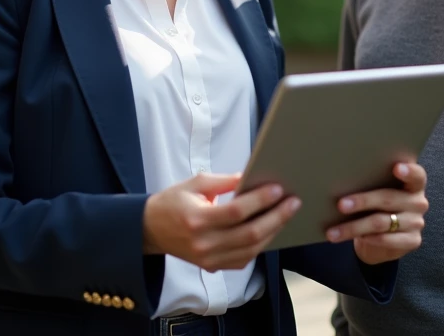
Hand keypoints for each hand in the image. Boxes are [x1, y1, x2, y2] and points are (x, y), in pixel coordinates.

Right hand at [142, 172, 300, 271]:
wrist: (150, 230)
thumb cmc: (173, 202)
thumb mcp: (195, 183)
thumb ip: (224, 181)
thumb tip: (252, 177)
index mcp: (197, 219)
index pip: (235, 212)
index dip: (259, 200)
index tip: (278, 188)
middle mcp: (204, 244)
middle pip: (249, 234)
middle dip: (276, 217)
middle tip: (293, 202)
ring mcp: (209, 259)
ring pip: (251, 250)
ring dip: (273, 232)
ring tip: (287, 214)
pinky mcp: (213, 267)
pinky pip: (244, 260)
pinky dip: (260, 246)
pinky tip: (271, 230)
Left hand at [327, 161, 427, 264]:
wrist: (383, 240)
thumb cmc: (377, 208)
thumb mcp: (378, 193)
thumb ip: (371, 184)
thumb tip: (342, 180)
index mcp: (414, 184)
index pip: (417, 175)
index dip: (408, 171)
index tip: (396, 167)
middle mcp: (418, 202)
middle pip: (388, 198)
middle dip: (362, 201)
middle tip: (341, 205)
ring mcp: (417, 222)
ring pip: (381, 222)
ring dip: (354, 227)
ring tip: (333, 231)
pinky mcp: (412, 241)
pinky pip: (386, 239)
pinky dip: (367, 238)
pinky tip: (353, 239)